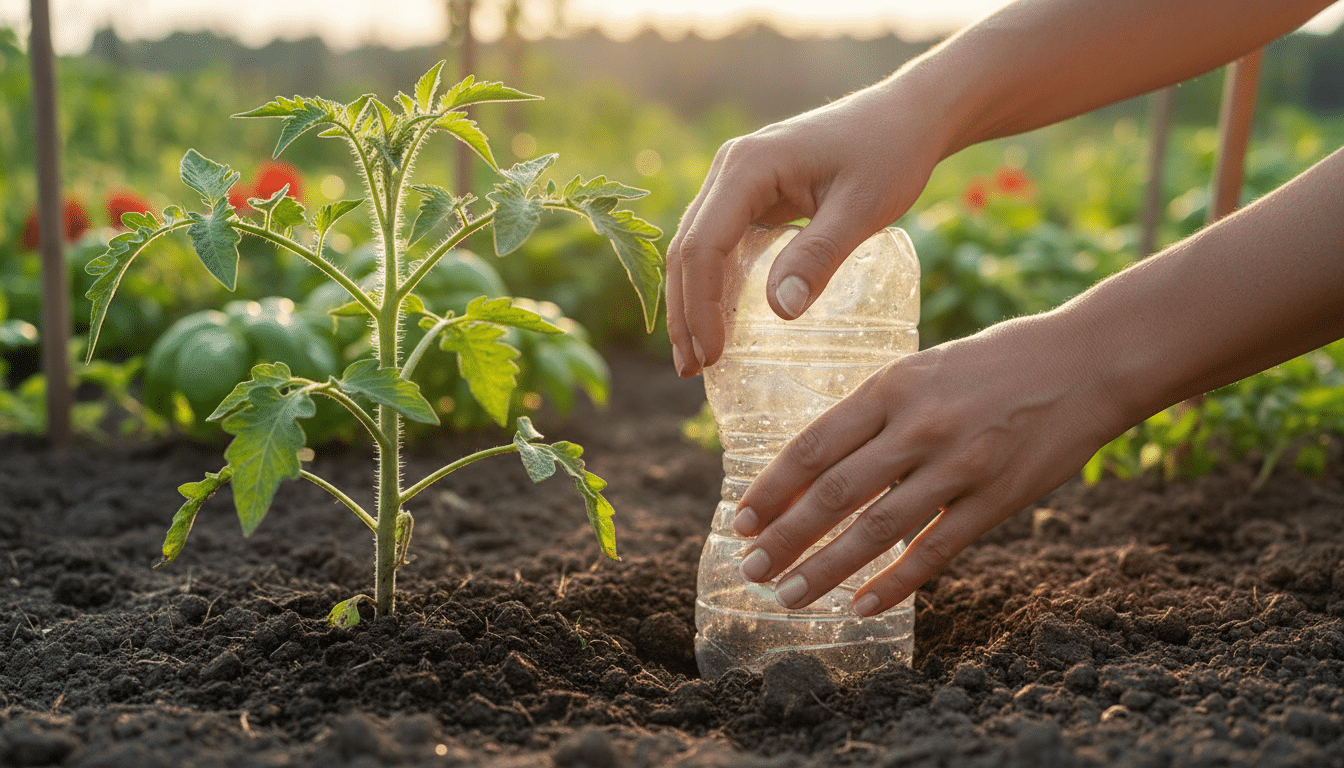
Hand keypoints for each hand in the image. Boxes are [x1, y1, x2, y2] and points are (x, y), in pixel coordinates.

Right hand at [666, 78, 948, 376]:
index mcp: (748, 166)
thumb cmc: (891, 153)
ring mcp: (735, 180)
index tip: (712, 355)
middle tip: (693, 369)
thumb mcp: (862, 208)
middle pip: (686, 250)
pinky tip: (718, 321)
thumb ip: (819, 256)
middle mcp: (729, 169)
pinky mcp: (751, 194)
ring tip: (696, 357)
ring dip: (691, 302)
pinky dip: (712, 285)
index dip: (701, 306)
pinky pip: (717, 243)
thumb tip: (777, 313)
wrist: (908, 115)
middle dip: (684, 313)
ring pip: (694, 248)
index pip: (703, 246)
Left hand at [732, 312, 1123, 615]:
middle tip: (750, 571)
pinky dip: (893, 585)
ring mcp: (959, 466)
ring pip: (875, 532)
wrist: (1087, 361)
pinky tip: (861, 608)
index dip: (771, 491)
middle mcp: (918, 426)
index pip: (812, 447)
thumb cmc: (996, 362)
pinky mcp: (997, 499)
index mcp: (891, 386)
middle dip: (784, 539)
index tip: (739, 521)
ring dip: (824, 570)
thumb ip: (874, 413)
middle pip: (833, 495)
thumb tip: (817, 466)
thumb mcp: (922, 370)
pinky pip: (934, 552)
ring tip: (788, 597)